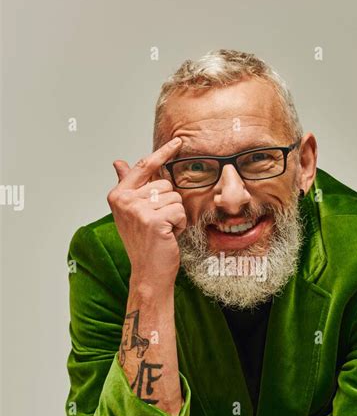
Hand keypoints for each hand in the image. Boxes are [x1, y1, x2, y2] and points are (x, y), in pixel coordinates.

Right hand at [108, 137, 185, 286]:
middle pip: (165, 184)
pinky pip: (179, 212)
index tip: (178, 142)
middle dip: (169, 204)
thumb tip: (118, 162)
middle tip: (158, 224)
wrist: (148, 273)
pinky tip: (168, 236)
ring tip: (162, 231)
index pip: (144, 167)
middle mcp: (124, 200)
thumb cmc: (143, 242)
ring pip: (175, 199)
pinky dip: (179, 226)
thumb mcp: (132, 211)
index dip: (162, 153)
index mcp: (118, 195)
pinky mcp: (153, 221)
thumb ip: (128, 185)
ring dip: (175, 216)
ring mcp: (137, 210)